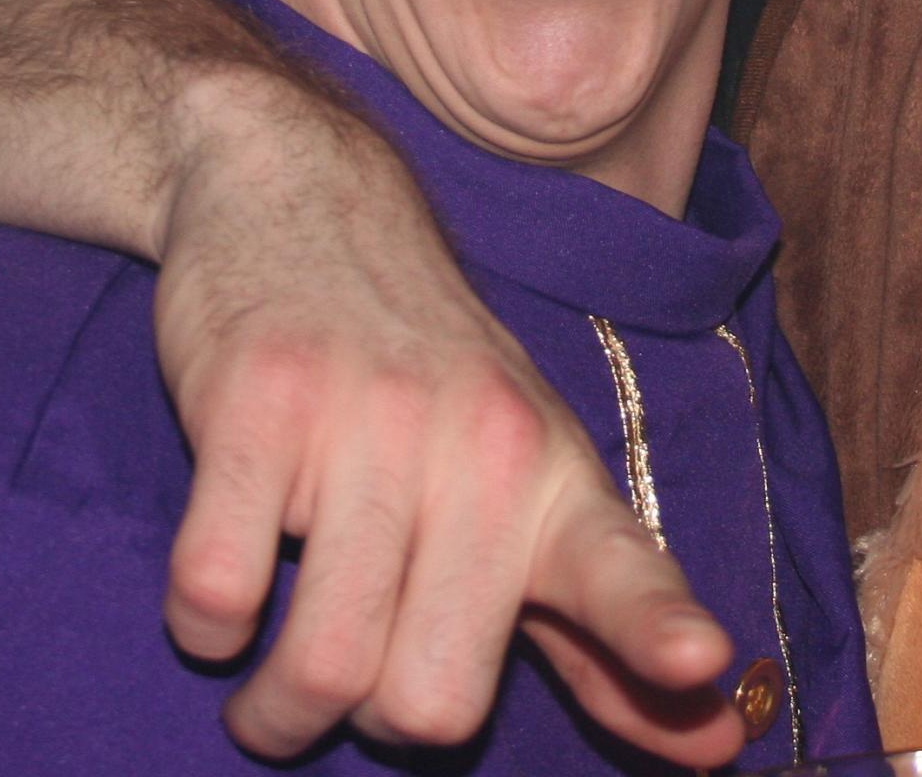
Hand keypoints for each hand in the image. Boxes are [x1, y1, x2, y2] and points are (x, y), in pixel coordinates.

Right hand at [151, 83, 746, 765]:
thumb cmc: (426, 380)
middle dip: (372, 722)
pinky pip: (217, 592)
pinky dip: (205, 626)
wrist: (303, 200)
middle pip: (429, 698)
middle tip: (350, 681)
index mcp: (555, 479)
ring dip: (277, 710)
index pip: (618, 570)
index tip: (697, 658)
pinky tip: (222, 588)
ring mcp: (368, 421)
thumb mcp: (532, 485)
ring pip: (321, 666)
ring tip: (270, 687)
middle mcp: (480, 448)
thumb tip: (716, 753)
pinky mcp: (257, 403)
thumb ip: (607, 634)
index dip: (655, 628)